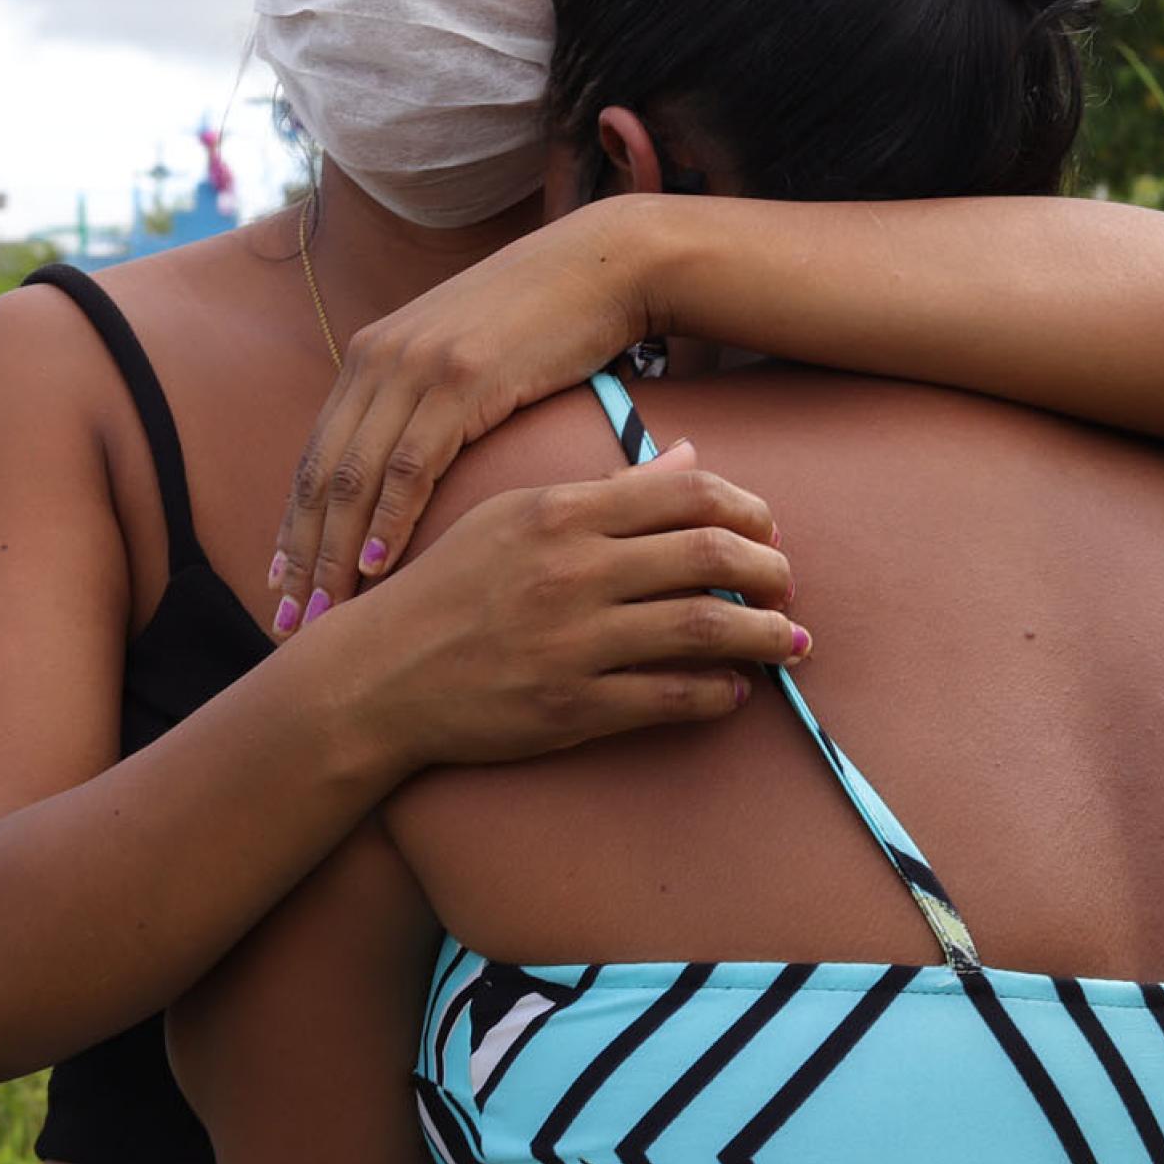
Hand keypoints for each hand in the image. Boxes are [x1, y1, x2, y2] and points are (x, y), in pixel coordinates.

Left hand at [270, 206, 648, 624]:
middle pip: (321, 476)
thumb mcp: (464, 360)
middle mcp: (377, 359)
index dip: (293, 528)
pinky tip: (376, 567)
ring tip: (322, 613)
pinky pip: (411, 464)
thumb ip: (426, 405)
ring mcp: (415, 366)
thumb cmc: (543, 322)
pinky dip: (389, 521)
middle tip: (286, 620)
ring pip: (354, 478)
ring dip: (334, 553)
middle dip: (300, 555)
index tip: (281, 587)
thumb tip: (412, 470)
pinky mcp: (461, 377)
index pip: (316, 459)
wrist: (601, 266)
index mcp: (370, 358)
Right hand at [295, 442, 811, 775]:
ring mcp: (574, 641)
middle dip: (770, 572)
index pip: (687, 494)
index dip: (747, 510)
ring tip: (785, 641)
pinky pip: (672, 697)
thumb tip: (690, 456)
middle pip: (712, 557)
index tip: (766, 529)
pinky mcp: (572, 707)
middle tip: (786, 586)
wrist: (377, 676)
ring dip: (764, 636)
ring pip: (706, 629)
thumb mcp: (515, 517)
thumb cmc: (447, 589)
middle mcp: (573, 571)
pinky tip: (734, 690)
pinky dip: (719, 693)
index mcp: (561, 513)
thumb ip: (607, 490)